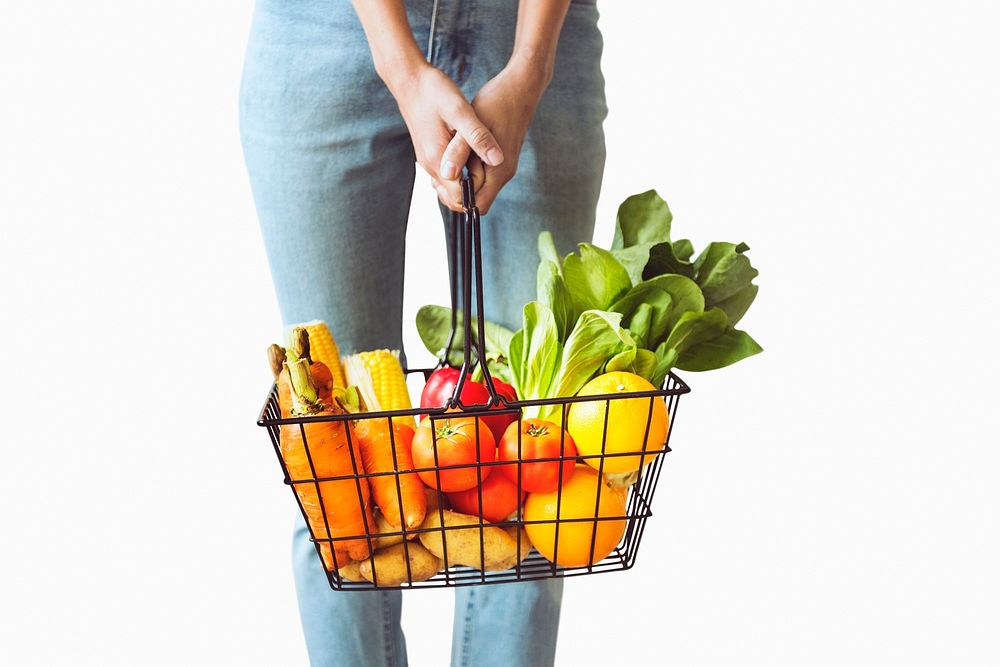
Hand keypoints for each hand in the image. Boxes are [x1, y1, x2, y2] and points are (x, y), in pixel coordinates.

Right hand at [384, 63, 504, 211]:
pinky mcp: (430, 152)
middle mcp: (430, 165)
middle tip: (491, 170)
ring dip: (468, 181)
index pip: (459, 198)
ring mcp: (428, 160)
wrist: (409, 79)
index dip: (478, 193)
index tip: (493, 176)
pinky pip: (447, 173)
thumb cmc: (433, 92)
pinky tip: (473, 156)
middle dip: (474, 191)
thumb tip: (498, 160)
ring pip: (450, 186)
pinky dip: (461, 172)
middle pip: (453, 197)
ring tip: (484, 162)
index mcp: (438, 160)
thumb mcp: (460, 111)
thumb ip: (478, 137)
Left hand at [439, 59, 549, 213]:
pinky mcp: (499, 157)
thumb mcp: (472, 125)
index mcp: (499, 171)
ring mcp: (503, 166)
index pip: (476, 206)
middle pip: (476, 199)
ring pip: (476, 185)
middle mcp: (503, 173)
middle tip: (440, 167)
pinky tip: (456, 149)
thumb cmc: (497, 102)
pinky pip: (480, 172)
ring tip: (446, 157)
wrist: (521, 86)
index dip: (456, 199)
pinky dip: (466, 166)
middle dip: (456, 188)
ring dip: (460, 176)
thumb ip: (459, 151)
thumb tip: (447, 174)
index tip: (440, 180)